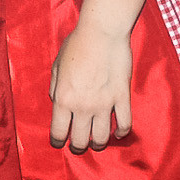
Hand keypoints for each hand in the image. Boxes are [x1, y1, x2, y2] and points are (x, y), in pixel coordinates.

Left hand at [50, 22, 133, 152]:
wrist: (101, 32)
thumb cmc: (76, 46)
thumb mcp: (57, 66)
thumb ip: (54, 88)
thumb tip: (56, 104)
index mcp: (63, 98)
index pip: (59, 132)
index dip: (58, 141)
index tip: (60, 143)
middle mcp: (82, 106)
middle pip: (81, 141)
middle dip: (78, 147)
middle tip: (79, 146)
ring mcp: (104, 104)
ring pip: (102, 138)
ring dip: (98, 143)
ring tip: (96, 142)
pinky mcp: (122, 98)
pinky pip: (124, 124)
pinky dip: (121, 133)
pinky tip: (117, 133)